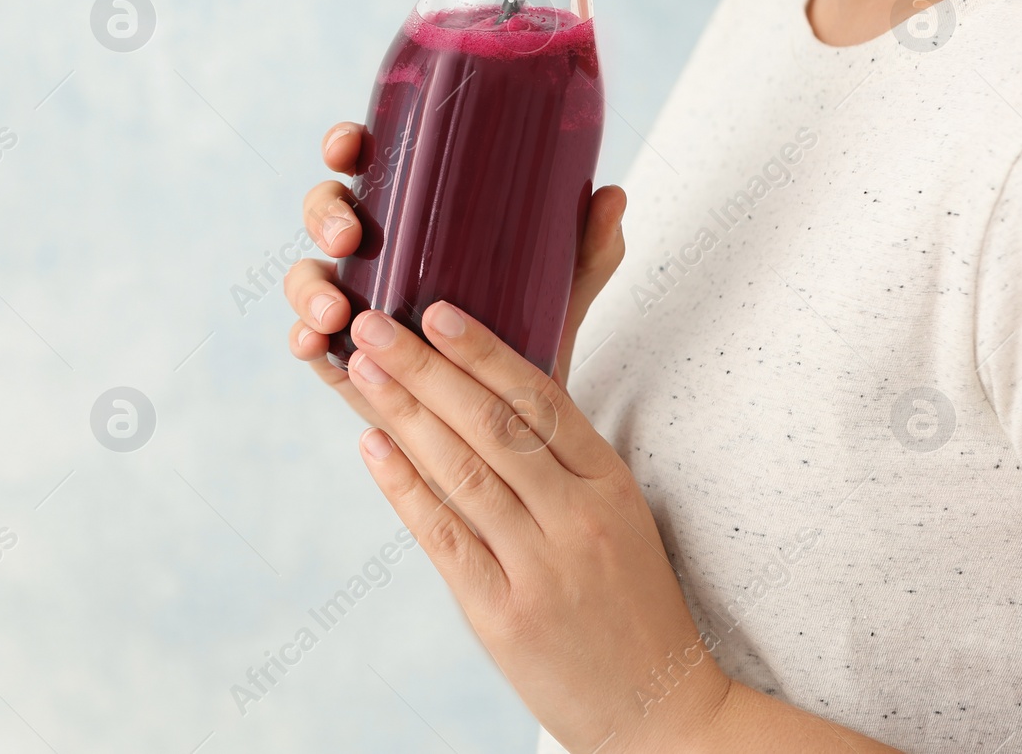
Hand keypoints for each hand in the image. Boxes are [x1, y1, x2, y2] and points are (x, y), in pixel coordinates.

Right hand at [284, 120, 627, 428]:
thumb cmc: (528, 330)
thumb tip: (613, 196)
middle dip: (324, 215)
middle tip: (348, 236)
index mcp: (415, 213)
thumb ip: (585, 248)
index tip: (348, 147)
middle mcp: (375, 249)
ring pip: (307, 274)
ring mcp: (353, 300)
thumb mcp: (559, 288)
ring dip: (309, 285)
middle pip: (326, 210)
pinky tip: (315, 345)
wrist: (516, 421)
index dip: (346, 145)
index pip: (370, 163)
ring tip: (337, 310)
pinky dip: (303, 337)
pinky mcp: (343, 354)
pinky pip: (306, 338)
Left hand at [344, 302, 730, 752]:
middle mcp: (578, 519)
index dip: (485, 352)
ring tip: (362, 369)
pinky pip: (444, 537)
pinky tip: (371, 446)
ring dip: (404, 413)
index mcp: (611, 485)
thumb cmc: (630, 603)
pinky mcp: (503, 614)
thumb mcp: (619, 516)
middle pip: (492, 426)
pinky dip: (403, 487)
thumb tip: (487, 392)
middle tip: (374, 324)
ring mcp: (541, 568)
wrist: (659, 709)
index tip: (438, 312)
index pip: (542, 400)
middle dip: (426, 368)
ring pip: (463, 472)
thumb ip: (563, 461)